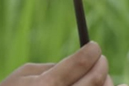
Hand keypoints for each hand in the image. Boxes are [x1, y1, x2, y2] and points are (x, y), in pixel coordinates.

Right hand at [0, 42, 126, 85]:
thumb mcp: (23, 75)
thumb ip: (50, 68)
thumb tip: (76, 63)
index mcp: (45, 85)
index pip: (79, 63)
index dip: (91, 52)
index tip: (95, 47)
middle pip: (95, 79)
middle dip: (101, 65)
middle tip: (101, 59)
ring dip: (106, 82)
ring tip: (101, 76)